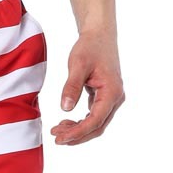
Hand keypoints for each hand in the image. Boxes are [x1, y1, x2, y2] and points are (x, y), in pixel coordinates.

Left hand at [52, 28, 124, 145]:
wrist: (99, 35)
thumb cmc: (90, 47)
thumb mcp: (78, 64)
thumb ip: (72, 86)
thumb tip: (66, 108)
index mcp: (112, 92)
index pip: (95, 120)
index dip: (78, 132)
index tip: (61, 138)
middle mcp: (115, 98)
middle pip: (97, 126)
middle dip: (77, 135)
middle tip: (56, 138)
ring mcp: (111, 98)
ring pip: (96, 123)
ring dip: (78, 130)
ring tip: (58, 130)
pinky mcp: (105, 96)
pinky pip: (94, 115)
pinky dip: (81, 121)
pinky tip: (66, 121)